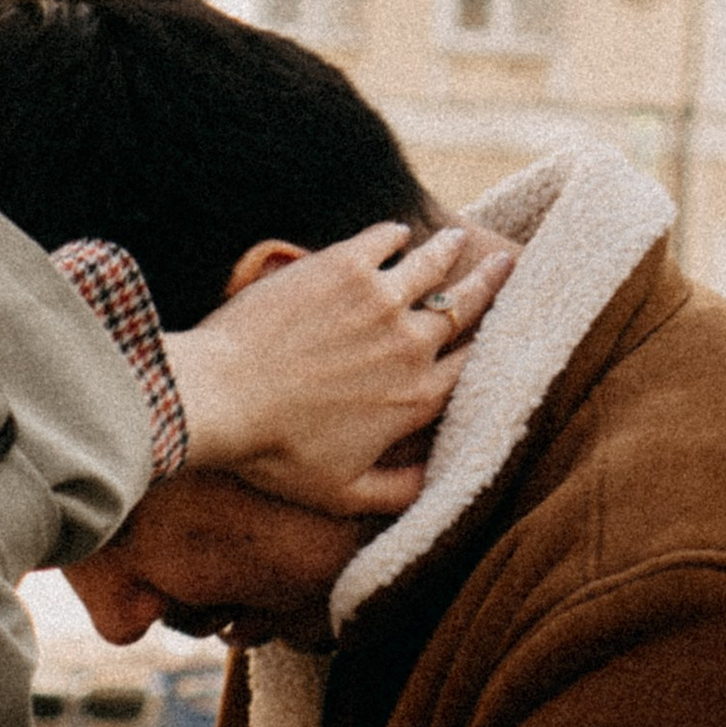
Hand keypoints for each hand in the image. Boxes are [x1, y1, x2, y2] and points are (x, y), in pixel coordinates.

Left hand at [163, 222, 514, 514]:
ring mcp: (381, 299)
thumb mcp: (342, 494)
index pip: (470, 366)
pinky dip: (395, 234)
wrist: (220, 399)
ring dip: (450, 250)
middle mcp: (411, 345)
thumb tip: (437, 485)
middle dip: (490, 284)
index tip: (503, 328)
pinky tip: (397, 231)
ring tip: (459, 238)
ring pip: (433, 265)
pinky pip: (384, 239)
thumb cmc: (275, 453)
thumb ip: (398, 492)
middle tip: (505, 264)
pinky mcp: (344, 265)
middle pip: (465, 308)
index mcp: (415, 399)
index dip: (490, 344)